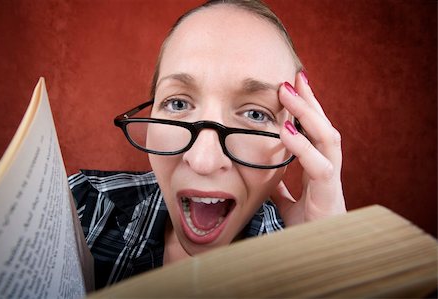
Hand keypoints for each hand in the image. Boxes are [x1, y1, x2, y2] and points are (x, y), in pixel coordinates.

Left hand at [271, 72, 345, 225]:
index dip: (306, 109)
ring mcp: (331, 180)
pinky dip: (303, 146)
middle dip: (309, 102)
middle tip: (293, 78)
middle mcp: (328, 168)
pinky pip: (319, 166)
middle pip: (323, 127)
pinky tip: (286, 130)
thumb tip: (267, 177)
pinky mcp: (328, 195)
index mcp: (319, 167)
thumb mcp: (287, 202)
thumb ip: (280, 188)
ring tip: (288, 93)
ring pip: (327, 138)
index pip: (314, 131)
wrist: (318, 254)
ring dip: (308, 114)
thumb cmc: (307, 227)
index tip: (292, 86)